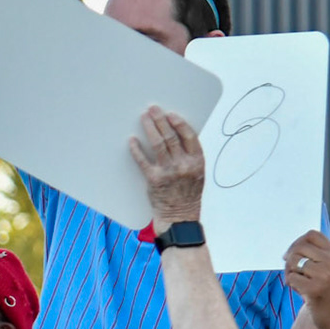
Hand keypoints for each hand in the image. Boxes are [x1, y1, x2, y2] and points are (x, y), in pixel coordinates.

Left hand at [129, 107, 206, 231]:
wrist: (180, 218)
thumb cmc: (188, 195)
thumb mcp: (197, 174)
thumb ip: (190, 156)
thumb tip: (177, 134)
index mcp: (197, 162)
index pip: (189, 136)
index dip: (179, 122)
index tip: (170, 113)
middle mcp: (183, 165)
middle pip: (171, 137)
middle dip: (160, 120)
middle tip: (153, 109)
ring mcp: (168, 172)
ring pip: (158, 144)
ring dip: (150, 128)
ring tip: (144, 117)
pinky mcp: (154, 180)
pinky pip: (143, 160)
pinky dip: (136, 149)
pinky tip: (132, 140)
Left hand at [280, 231, 329, 328]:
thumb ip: (319, 258)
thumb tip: (292, 248)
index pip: (312, 235)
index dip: (297, 242)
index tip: (293, 254)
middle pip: (299, 247)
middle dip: (290, 259)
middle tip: (293, 272)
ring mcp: (325, 275)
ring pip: (293, 262)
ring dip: (290, 273)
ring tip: (298, 283)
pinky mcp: (315, 289)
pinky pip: (291, 278)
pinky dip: (292, 285)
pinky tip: (301, 292)